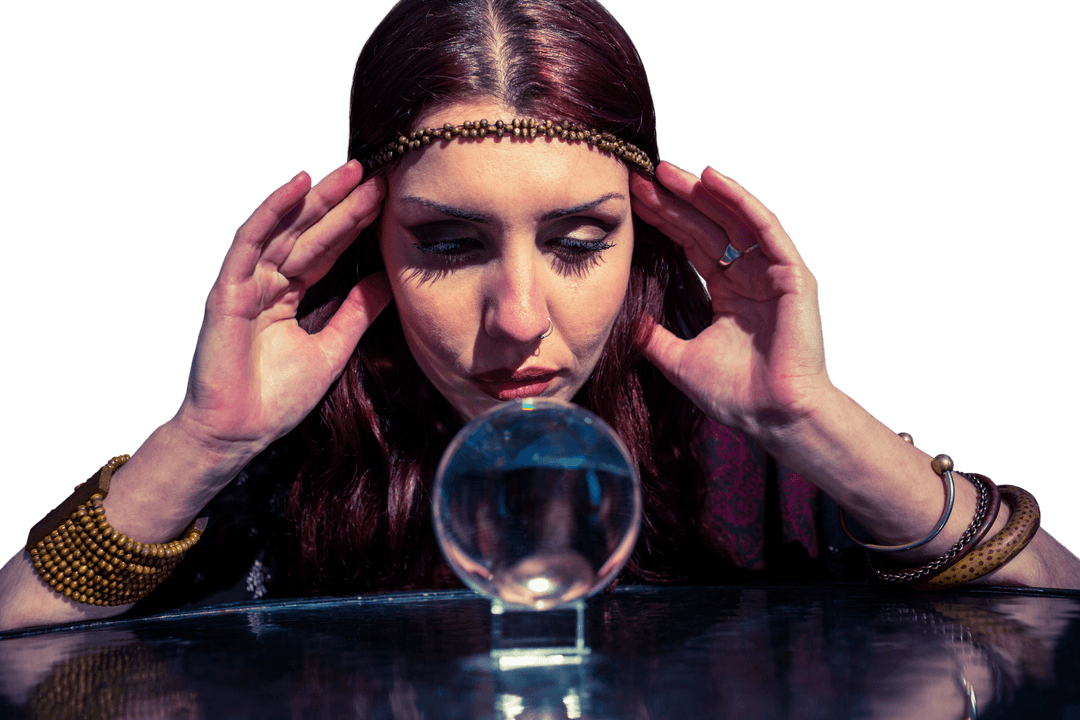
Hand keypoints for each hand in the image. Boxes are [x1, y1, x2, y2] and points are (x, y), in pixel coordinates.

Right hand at [175, 160, 389, 463]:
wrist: (239, 434)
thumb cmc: (277, 398)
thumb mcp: (333, 348)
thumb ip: (357, 312)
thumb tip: (389, 280)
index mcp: (288, 295)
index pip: (326, 250)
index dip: (354, 225)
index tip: (387, 201)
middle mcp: (267, 283)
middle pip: (309, 233)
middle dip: (342, 204)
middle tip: (376, 175)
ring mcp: (246, 284)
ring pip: (286, 231)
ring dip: (317, 200)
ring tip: (350, 172)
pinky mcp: (227, 291)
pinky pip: (250, 243)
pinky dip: (272, 211)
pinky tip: (297, 186)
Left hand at [630, 161, 831, 437]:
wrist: (772, 415)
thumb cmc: (735, 395)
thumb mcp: (679, 361)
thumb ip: (654, 339)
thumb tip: (629, 325)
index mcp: (726, 293)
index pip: (691, 245)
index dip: (664, 221)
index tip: (634, 199)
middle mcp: (749, 277)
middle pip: (707, 227)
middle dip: (675, 201)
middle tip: (642, 176)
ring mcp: (771, 273)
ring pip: (733, 220)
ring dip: (701, 193)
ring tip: (668, 172)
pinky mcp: (791, 274)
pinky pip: (763, 229)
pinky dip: (739, 201)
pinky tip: (713, 179)